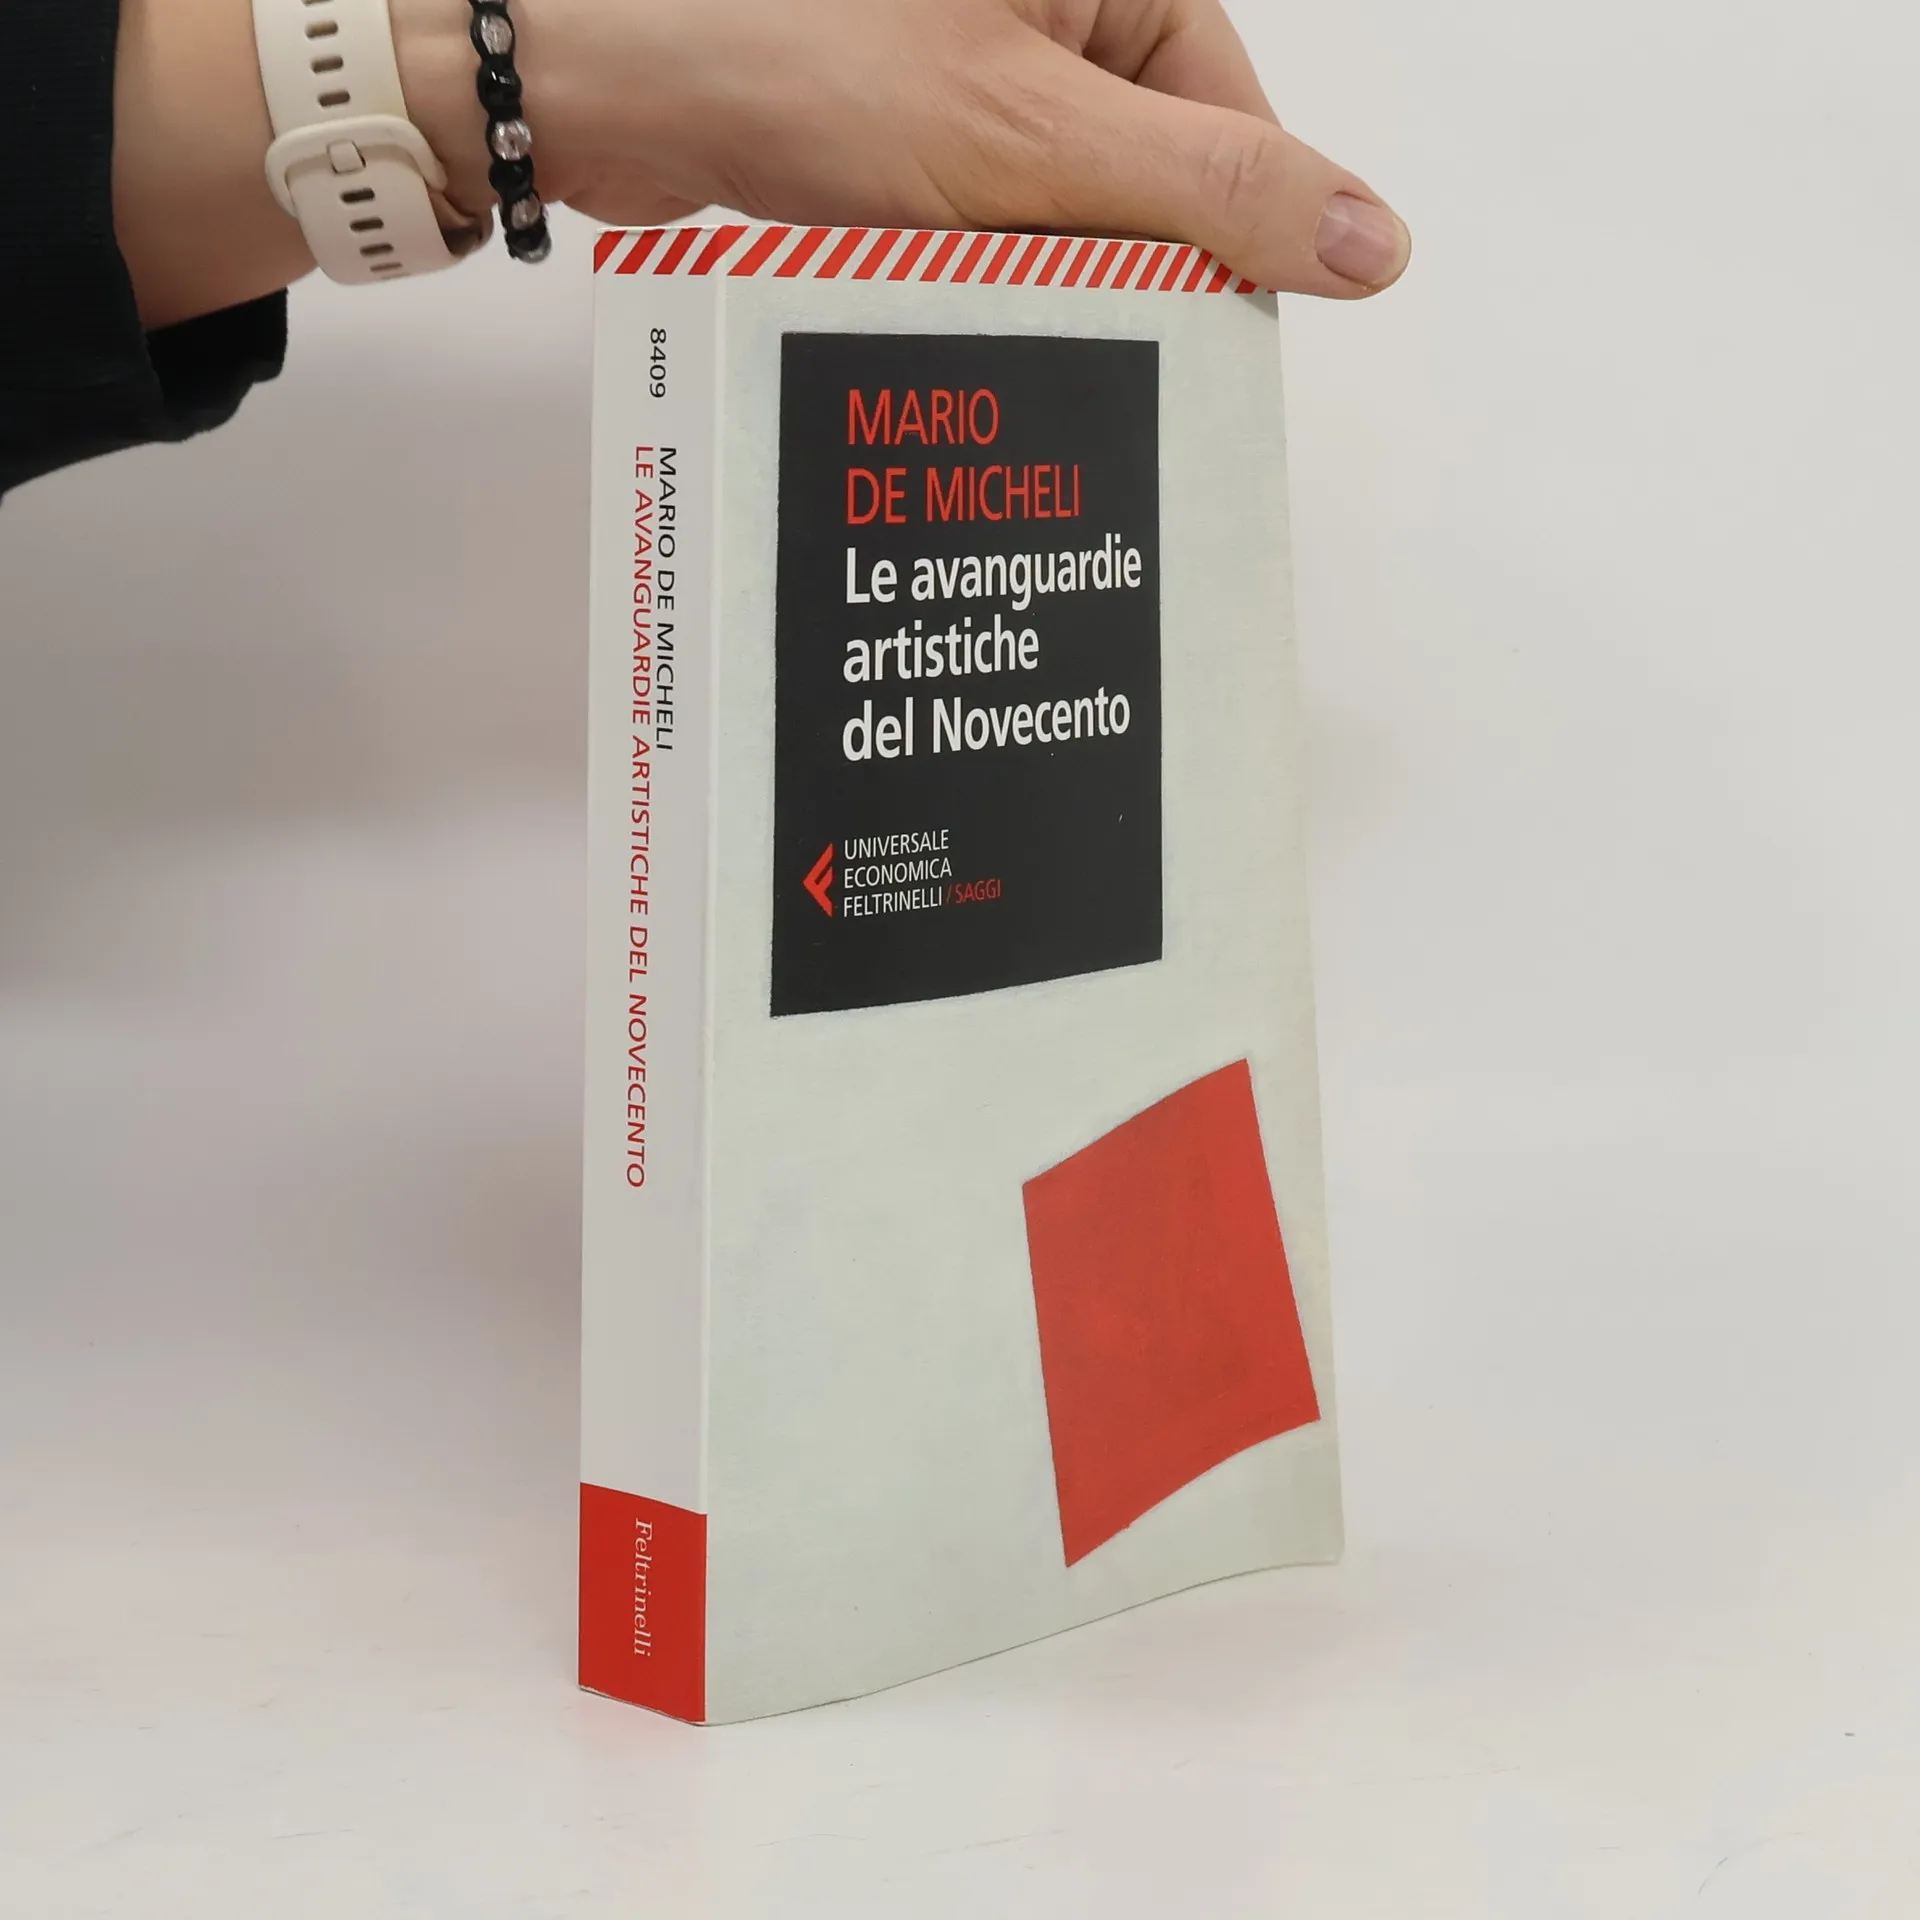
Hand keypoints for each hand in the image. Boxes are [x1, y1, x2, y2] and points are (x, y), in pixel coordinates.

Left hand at [398, 0, 1410, 296]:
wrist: (594, 74)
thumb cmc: (790, 56)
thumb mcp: (1030, 139)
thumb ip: (1209, 193)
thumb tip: (1374, 240)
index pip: (1231, 121)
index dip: (1218, 244)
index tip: (1186, 343)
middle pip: (1149, 167)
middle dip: (1107, 263)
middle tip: (1056, 330)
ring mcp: (978, 48)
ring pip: (1066, 201)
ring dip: (1031, 273)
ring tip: (966, 290)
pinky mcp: (915, 107)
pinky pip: (992, 205)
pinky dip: (974, 260)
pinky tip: (932, 283)